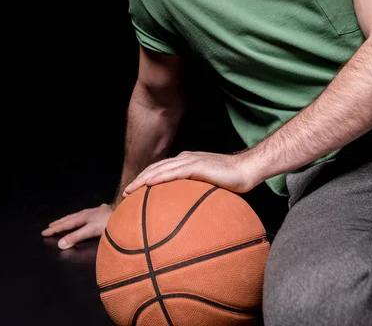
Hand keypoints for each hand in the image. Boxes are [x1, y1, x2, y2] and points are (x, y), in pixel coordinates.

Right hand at [41, 203, 113, 249]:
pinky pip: (88, 214)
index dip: (55, 229)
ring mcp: (96, 211)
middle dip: (59, 223)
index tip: (44, 232)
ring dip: (69, 219)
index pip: (65, 224)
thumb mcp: (90, 231)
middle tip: (49, 226)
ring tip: (64, 221)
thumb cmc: (107, 223)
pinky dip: (82, 216)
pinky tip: (87, 215)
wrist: (124, 214)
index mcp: (82, 217)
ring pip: (78, 216)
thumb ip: (76, 237)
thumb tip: (60, 244)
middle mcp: (87, 212)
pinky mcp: (103, 212)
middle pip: (70, 218)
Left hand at [123, 150, 254, 196]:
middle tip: (125, 193)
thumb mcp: (209, 188)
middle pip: (156, 167)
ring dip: (143, 178)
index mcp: (186, 162)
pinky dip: (159, 177)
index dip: (146, 178)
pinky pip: (173, 172)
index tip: (134, 191)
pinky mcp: (196, 165)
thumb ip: (197, 193)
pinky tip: (148, 184)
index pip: (161, 169)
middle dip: (139, 179)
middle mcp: (185, 158)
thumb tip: (188, 213)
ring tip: (130, 189)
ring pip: (160, 168)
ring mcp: (190, 160)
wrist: (246, 170)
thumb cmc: (231, 181)